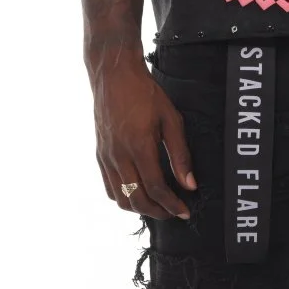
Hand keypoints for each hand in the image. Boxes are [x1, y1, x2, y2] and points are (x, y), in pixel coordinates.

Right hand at [90, 55, 196, 220]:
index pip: (156, 189)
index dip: (172, 205)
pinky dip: (124, 198)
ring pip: (120, 199)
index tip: (185, 212)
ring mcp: (106, 157)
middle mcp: (119, 156)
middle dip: (157, 212)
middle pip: (137, 200)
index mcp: (139, 146)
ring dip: (140, 208)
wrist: (114, 76)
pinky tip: (138, 193)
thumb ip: (180, 154)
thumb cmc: (146, 93)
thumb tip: (189, 184)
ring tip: (158, 205)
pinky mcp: (99, 155)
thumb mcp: (170, 119)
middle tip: (173, 212)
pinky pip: (109, 188)